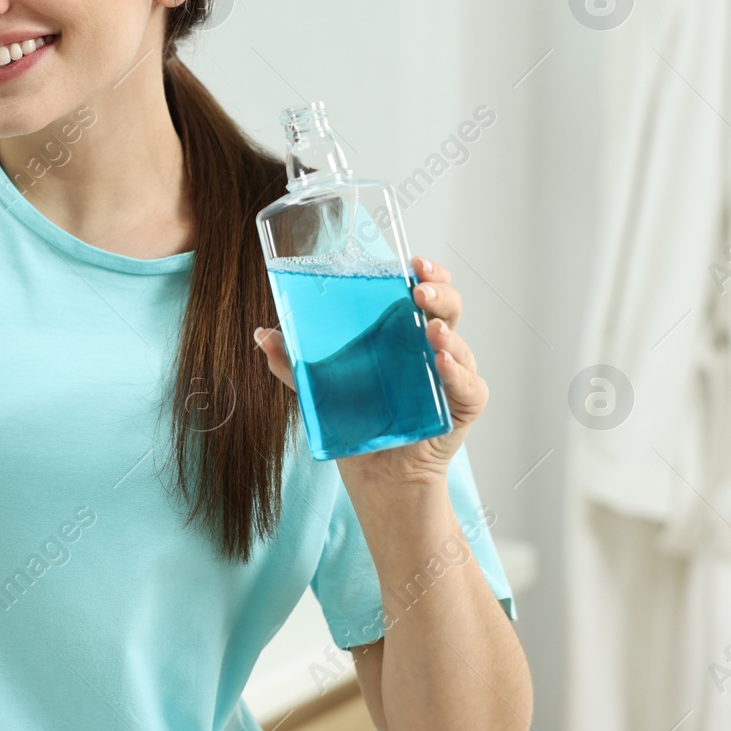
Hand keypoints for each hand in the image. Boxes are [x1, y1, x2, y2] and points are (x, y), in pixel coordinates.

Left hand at [252, 255, 487, 488]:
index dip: (426, 271)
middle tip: (418, 289)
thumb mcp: (318, 385)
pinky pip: (469, 386)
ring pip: (460, 343)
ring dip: (447, 332)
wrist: (375, 468)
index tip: (412, 262)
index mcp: (401, 328)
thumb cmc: (355, 415)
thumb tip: (261, 334)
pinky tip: (443, 364)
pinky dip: (459, 374)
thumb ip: (292, 361)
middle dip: (439, 290)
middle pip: (448, 306)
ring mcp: (450, 373)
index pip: (424, 286)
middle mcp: (430, 344)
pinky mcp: (462, 404)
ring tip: (430, 330)